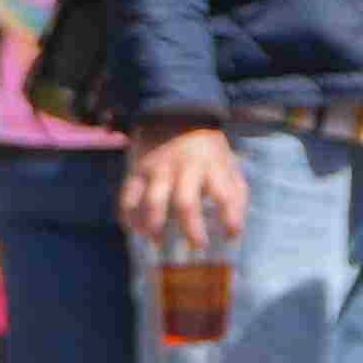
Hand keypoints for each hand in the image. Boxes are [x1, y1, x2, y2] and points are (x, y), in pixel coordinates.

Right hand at [118, 121, 245, 264]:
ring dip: (154, 225)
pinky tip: (136, 231)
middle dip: (191, 228)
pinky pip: (128, 198)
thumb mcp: (228, 164)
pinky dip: (130, 217)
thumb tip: (234, 230)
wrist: (174, 117)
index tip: (230, 236)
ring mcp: (158, 170)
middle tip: (197, 246)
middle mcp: (185, 168)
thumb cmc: (208, 151)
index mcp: (213, 166)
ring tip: (158, 242)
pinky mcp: (136, 171)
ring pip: (154, 201)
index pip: (225, 194)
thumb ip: (234, 193)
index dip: (230, 217)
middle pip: (186, 203)